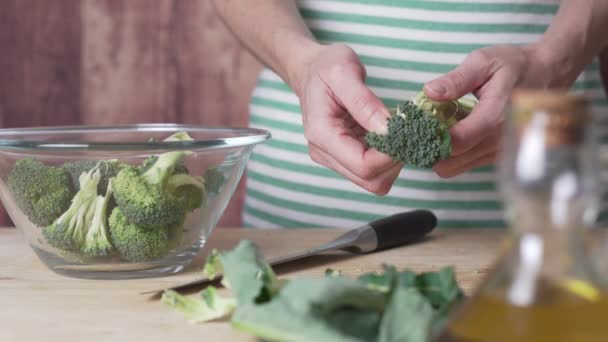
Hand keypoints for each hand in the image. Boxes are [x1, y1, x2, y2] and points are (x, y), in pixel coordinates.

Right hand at [291, 44, 399, 194]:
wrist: (310, 69)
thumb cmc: (325, 66)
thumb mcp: (344, 72)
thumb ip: (365, 103)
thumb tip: (389, 129)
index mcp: (322, 134)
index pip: (363, 165)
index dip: (390, 155)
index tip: (406, 130)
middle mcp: (325, 153)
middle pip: (369, 180)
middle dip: (395, 161)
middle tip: (407, 131)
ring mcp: (334, 158)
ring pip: (374, 181)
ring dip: (393, 161)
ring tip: (399, 131)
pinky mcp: (344, 157)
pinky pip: (373, 170)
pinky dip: (388, 157)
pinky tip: (391, 134)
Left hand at [424, 44, 570, 177]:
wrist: (547, 75)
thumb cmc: (514, 66)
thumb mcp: (484, 62)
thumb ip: (456, 79)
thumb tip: (430, 92)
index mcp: (495, 115)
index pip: (458, 141)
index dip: (432, 137)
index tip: (417, 125)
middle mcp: (498, 140)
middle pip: (451, 160)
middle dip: (431, 147)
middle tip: (422, 127)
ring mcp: (498, 152)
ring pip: (455, 167)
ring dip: (440, 152)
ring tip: (436, 128)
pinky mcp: (495, 156)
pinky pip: (465, 164)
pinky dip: (452, 154)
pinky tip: (450, 133)